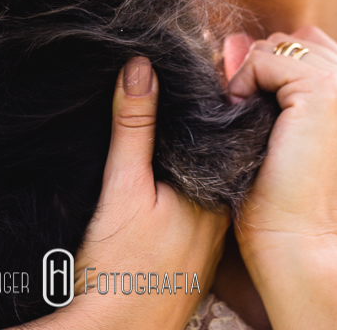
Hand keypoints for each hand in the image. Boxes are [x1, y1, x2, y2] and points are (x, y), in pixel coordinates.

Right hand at [25, 57, 227, 328]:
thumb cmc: (115, 269)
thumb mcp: (121, 187)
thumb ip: (134, 126)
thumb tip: (141, 67)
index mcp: (213, 197)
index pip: (216, 136)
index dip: (196, 106)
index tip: (174, 80)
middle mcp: (220, 220)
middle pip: (208, 162)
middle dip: (188, 134)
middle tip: (154, 101)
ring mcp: (208, 246)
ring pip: (199, 189)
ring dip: (181, 166)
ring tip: (148, 138)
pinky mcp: (191, 264)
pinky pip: (189, 215)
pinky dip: (174, 196)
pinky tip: (150, 192)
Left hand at [225, 28, 336, 253]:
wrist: (295, 234)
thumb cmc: (284, 187)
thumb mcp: (292, 122)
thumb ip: (281, 77)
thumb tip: (234, 37)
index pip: (311, 46)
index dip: (276, 71)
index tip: (265, 111)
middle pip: (294, 40)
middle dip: (263, 71)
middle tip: (259, 118)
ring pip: (278, 47)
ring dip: (253, 79)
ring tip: (258, 123)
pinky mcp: (328, 90)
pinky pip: (264, 60)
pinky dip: (245, 84)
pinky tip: (250, 120)